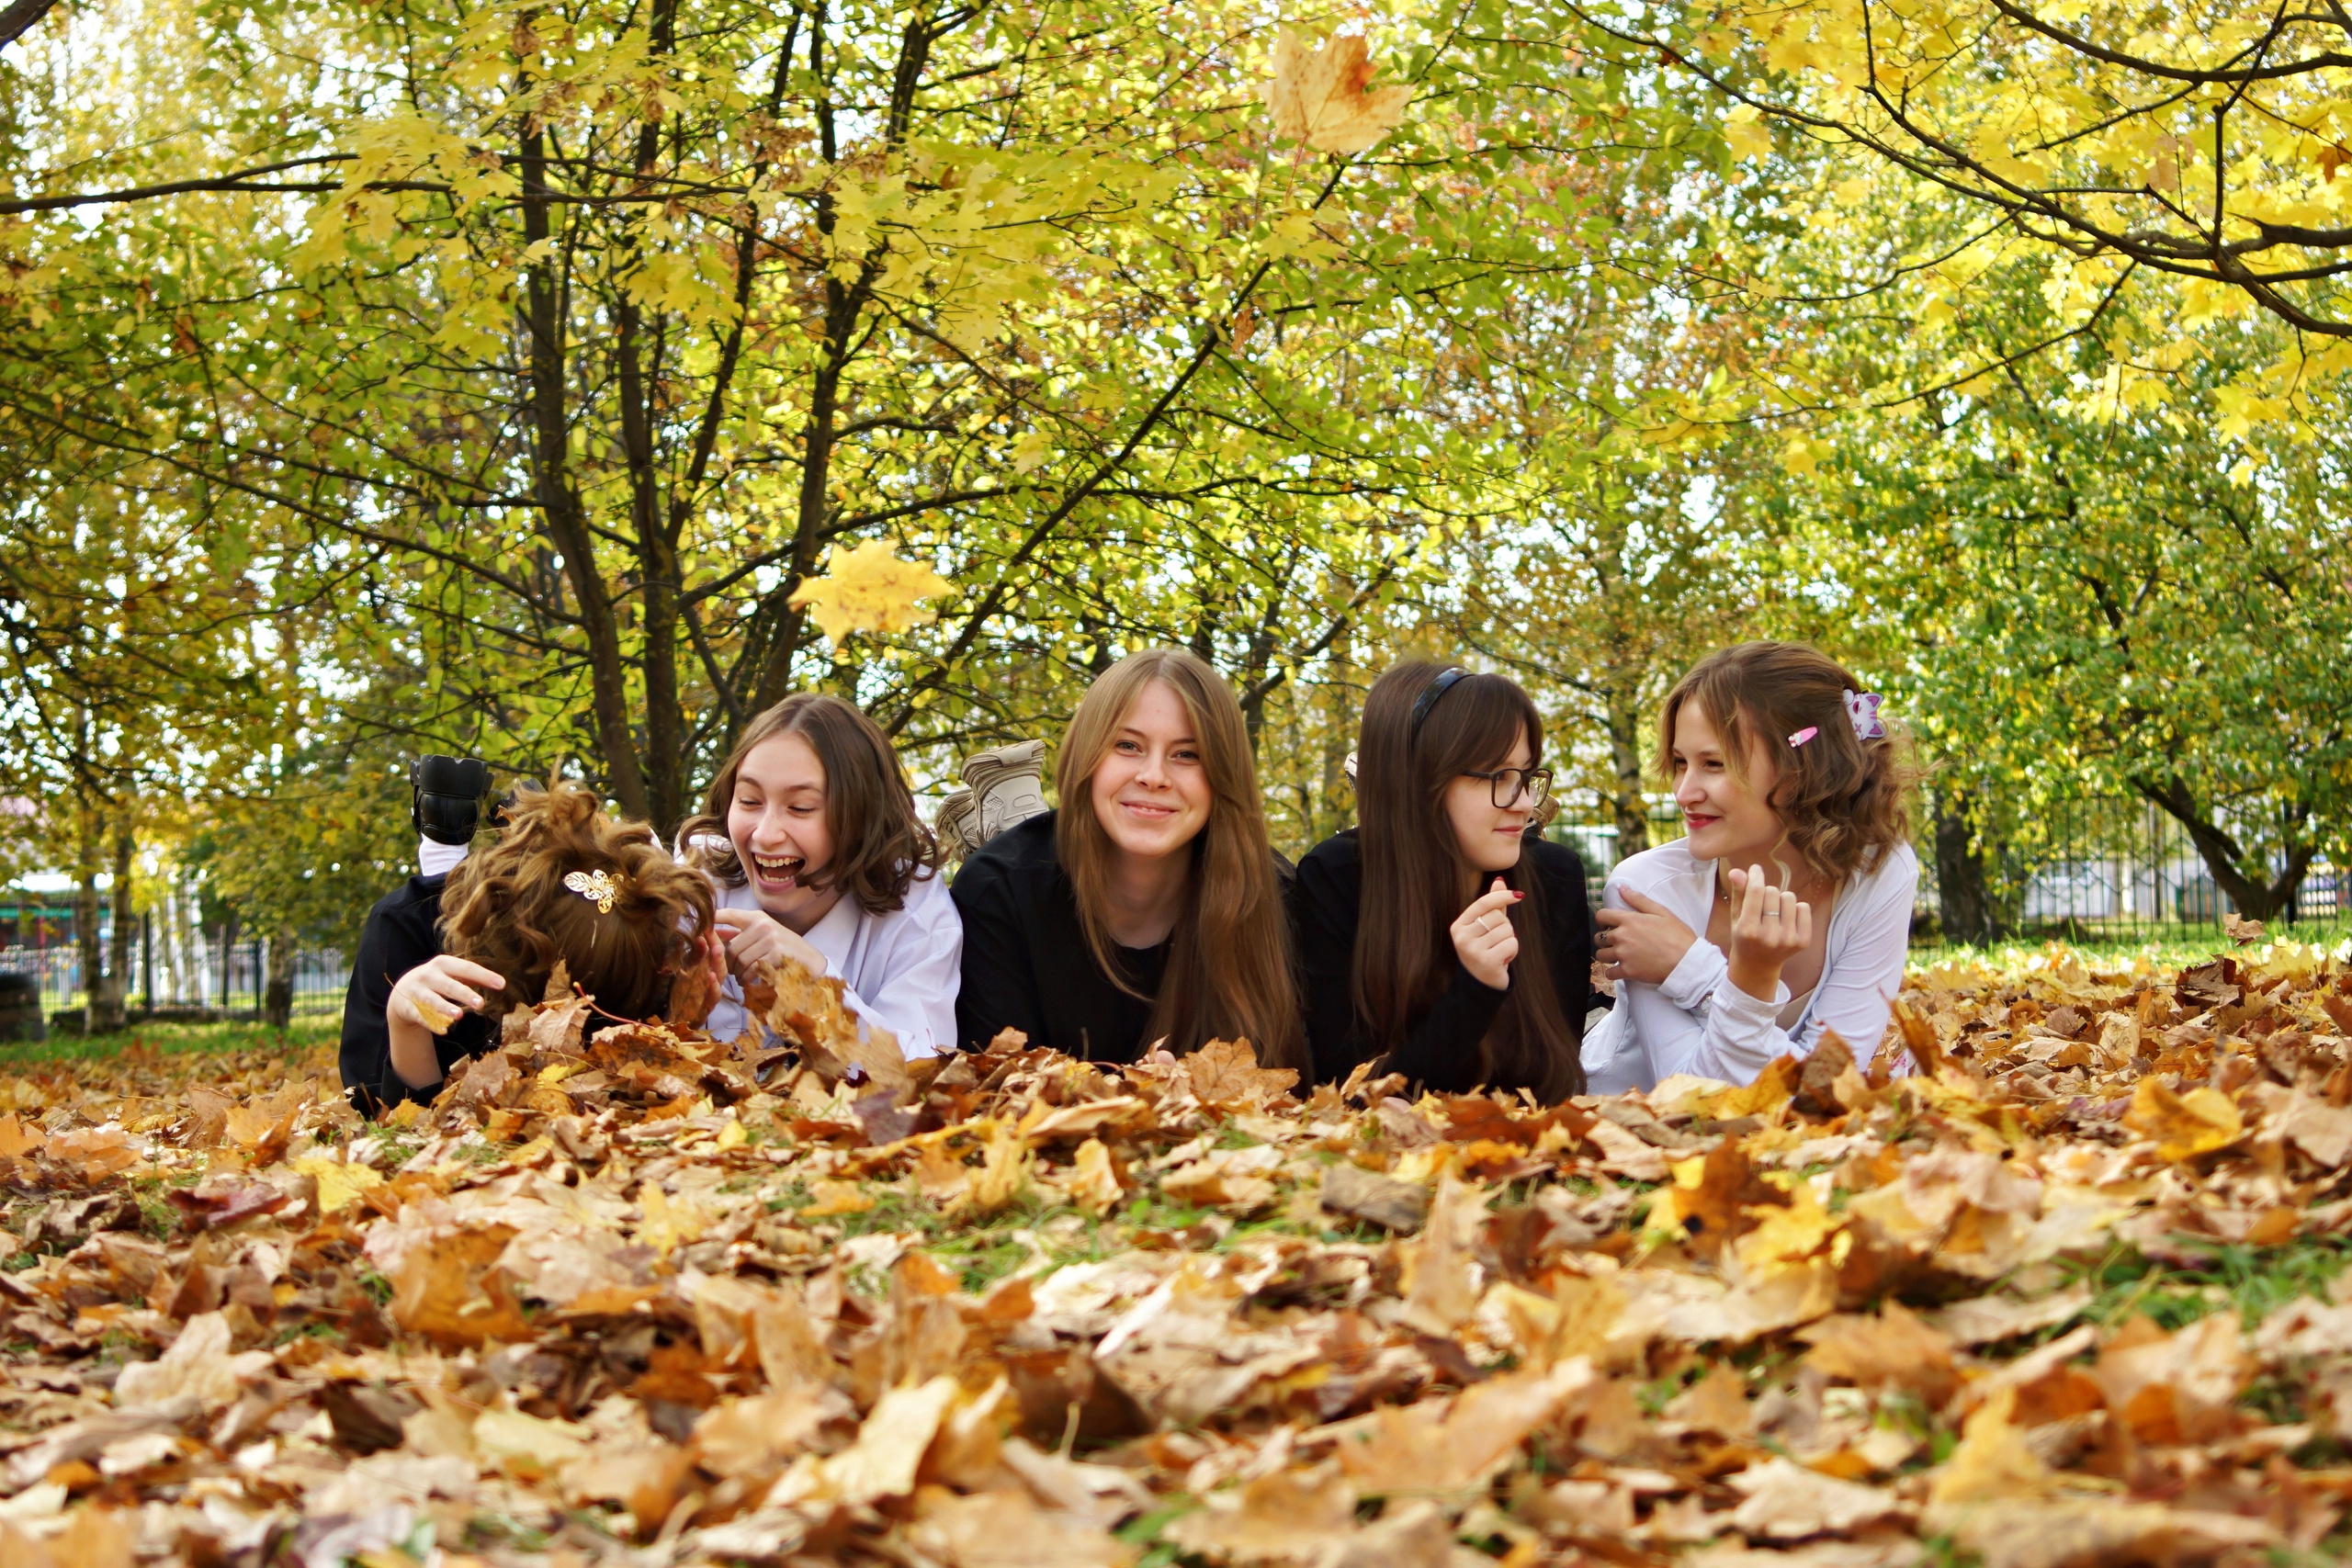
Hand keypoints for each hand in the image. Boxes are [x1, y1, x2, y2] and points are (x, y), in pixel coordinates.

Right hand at [388, 955, 505, 1034]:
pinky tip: (443, 1030)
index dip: (484, 976)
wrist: (402, 990)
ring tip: (459, 1015)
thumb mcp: (450, 974)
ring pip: (432, 1001)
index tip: (501, 984)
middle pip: (450, 985)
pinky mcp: (409, 1007)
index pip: (466, 968)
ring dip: (445, 1008)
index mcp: (443, 964)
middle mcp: (429, 975)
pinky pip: (421, 1016)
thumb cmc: (436, 980)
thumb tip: (500, 982)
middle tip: (481, 1004)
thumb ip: (472, 977)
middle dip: (465, 994)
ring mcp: (417, 992)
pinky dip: (431, 1023)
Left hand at [713, 906, 827, 979]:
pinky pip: (750, 969)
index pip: (728, 914)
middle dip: (727, 963)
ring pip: (739, 960)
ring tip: (741, 977)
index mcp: (757, 917)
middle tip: (731, 972)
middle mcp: (763, 924)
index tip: (700, 930)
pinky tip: (750, 980)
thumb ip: (741, 934)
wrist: (811, 961)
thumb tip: (711, 934)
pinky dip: (747, 978)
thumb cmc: (784, 949)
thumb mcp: (764, 935)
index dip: (711, 920)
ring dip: (737, 973)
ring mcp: (770, 938)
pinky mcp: (775, 954)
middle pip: (730, 947)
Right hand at [1450, 877, 1521, 990]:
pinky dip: (1512, 952)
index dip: (1502, 896)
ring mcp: (1473, 950)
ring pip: (1507, 931)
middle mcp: (1462, 937)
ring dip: (1509, 941)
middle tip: (1496, 942)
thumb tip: (1500, 881)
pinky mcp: (1487, 962)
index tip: (1518, 895)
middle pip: (1498, 917)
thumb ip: (1492, 905)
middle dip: (1504, 928)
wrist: (1481, 984)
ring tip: (1498, 951)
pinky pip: (1511, 944)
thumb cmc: (1484, 950)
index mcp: (1459, 925)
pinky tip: (1502, 960)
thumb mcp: (1485, 927)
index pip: (1484, 903)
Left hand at [1595, 889, 1697, 984]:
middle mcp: (1621, 937)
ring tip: (1618, 955)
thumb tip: (1622, 888)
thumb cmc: (1678, 936)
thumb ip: (1639, 900)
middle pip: (1599, 937)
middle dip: (1606, 939)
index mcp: (1629, 920)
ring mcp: (1623, 955)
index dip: (1603, 920)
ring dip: (1607, 955)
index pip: (1601, 916)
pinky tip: (1621, 969)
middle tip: (1618, 942)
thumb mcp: (1662, 912)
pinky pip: (1609, 973)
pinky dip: (1613, 972)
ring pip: (1601, 955)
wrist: (1687, 962)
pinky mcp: (1627, 971)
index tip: (1608, 925)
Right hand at [1725, 864, 1811, 1001]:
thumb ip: (1738, 893)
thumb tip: (1737, 871)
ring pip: (1789, 897)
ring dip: (1780, 900)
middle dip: (1766, 893)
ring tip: (1774, 913)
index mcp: (1748, 930)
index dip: (1756, 875)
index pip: (1756, 891)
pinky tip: (1786, 919)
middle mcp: (1769, 936)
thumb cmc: (1744, 936)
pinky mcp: (1803, 941)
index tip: (1756, 869)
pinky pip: (1804, 907)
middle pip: (1772, 892)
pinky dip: (1795, 908)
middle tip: (1761, 906)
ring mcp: (1788, 939)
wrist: (1757, 966)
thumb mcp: (1736, 916)